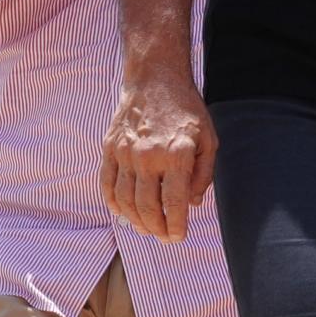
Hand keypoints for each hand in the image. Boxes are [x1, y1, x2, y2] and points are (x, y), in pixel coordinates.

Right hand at [103, 72, 216, 240]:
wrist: (155, 79)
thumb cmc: (186, 110)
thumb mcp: (208, 139)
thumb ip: (203, 174)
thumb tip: (193, 204)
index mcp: (176, 155)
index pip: (174, 202)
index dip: (176, 225)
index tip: (179, 237)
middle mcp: (148, 156)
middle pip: (147, 207)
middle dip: (156, 229)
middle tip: (164, 237)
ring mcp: (125, 153)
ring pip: (125, 200)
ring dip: (135, 221)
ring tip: (147, 228)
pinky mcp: (109, 149)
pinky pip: (107, 184)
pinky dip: (113, 203)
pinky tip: (123, 213)